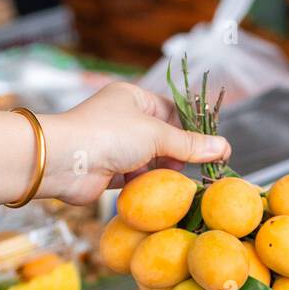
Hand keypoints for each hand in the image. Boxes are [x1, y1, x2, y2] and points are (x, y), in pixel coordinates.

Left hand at [39, 82, 231, 205]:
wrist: (64, 161)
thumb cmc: (108, 134)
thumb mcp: (156, 135)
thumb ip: (190, 144)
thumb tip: (224, 147)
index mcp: (133, 98)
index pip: (173, 112)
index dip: (193, 130)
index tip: (212, 150)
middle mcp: (124, 119)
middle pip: (164, 139)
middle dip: (176, 155)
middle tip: (184, 167)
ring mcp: (116, 146)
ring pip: (151, 161)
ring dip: (160, 172)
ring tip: (167, 182)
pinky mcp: (110, 170)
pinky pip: (137, 178)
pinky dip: (144, 185)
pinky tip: (149, 191)